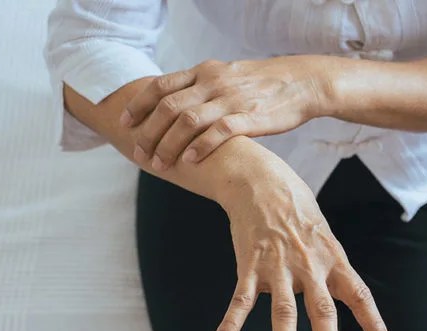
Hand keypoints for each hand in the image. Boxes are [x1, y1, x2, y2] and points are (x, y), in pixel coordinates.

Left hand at [122, 56, 331, 168]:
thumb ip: (202, 86)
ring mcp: (231, 99)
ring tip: (159, 163)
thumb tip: (177, 102)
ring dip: (168, 144)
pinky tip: (188, 160)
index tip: (124, 121)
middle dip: (148, 131)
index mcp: (205, 72)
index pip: (161, 85)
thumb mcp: (227, 75)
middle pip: (169, 106)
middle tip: (138, 151)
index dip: (139, 104)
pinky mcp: (249, 117)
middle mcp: (213, 83)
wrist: (302, 83)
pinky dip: (199, 147)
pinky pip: (218, 132)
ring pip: (188, 121)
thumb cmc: (262, 84)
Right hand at [214, 155, 390, 330]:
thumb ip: (331, 270)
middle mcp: (309, 265)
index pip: (359, 294)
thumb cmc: (298, 212)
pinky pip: (240, 299)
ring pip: (283, 311)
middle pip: (322, 309)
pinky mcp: (250, 264)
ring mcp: (279, 266)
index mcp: (333, 259)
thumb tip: (341, 301)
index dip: (371, 321)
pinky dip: (231, 322)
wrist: (262, 181)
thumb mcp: (325, 237)